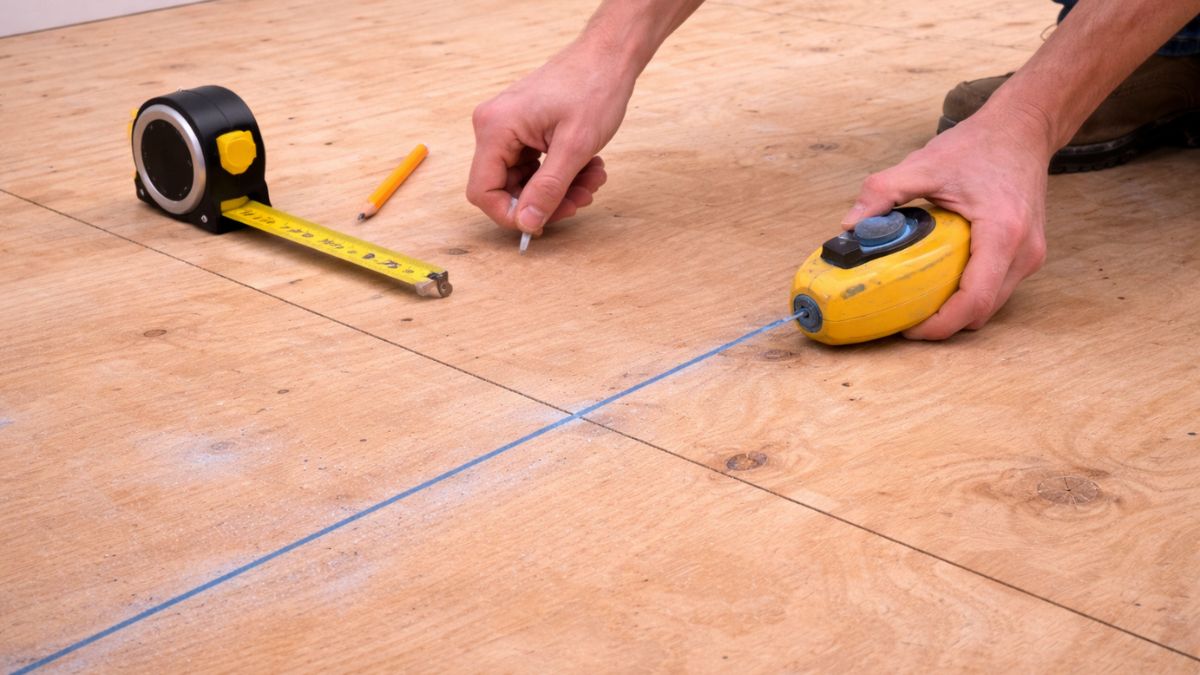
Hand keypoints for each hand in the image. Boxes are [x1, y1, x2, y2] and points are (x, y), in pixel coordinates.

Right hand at [467, 43, 633, 234]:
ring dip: (559, 189)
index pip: (483, 191)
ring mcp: (508, 128)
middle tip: (582, 199)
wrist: (608, 55)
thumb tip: (527, 223)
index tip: (544, 223)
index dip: (511, 215)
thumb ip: (548, 188)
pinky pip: (534, 166)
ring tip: (593, 178)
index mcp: (495, 128)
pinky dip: (561, 174)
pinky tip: (588, 167)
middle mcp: (493, 127)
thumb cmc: (593, 88)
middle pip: (505, 188)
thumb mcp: (575, 146)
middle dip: (546, 201)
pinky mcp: (523, 129)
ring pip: (525, 181)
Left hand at [842, 106, 1052, 338]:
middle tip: (905, 317)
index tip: (909, 327)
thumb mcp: (924, 164)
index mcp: (1002, 232)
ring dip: (957, 311)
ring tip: (919, 301)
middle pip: (982, 311)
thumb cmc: (979, 145)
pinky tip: (940, 282)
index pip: (974, 301)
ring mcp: (1031, 254)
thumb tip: (850, 224)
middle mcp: (1024, 250)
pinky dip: (969, 295)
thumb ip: (882, 191)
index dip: (940, 325)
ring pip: (992, 305)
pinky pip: (997, 289)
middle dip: (944, 323)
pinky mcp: (1028, 253)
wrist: (1022, 128)